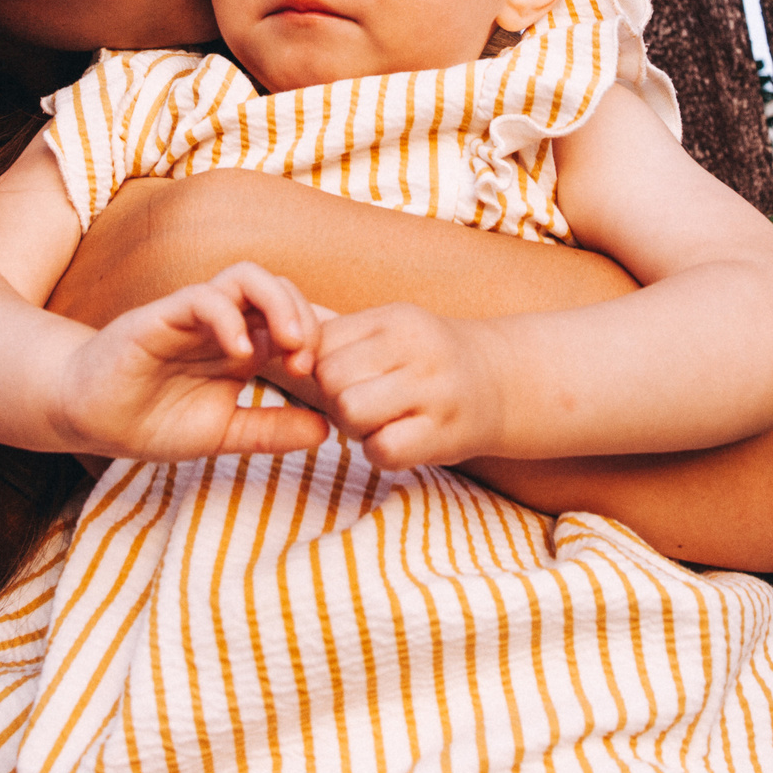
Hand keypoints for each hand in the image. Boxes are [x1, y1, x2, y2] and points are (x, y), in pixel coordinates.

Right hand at [51, 262, 332, 460]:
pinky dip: (229, 317)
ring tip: (288, 344)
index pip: (295, 320)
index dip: (318, 342)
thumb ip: (271, 430)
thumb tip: (327, 430)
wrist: (90, 418)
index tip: (324, 384)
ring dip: (278, 302)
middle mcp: (224, 323)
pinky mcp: (162, 315)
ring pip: (246, 277)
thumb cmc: (152, 421)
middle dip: (306, 317)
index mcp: (243, 347)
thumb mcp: (224, 435)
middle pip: (279, 288)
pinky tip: (241, 353)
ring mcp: (194, 315)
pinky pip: (202, 297)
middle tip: (307, 361)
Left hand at [310, 303, 505, 469]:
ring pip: (350, 412)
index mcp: (395, 318)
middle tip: (363, 405)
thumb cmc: (428, 360)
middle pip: (331, 380)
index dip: (320, 369)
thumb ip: (335, 330)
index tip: (346, 379)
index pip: (322, 344)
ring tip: (379, 422)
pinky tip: (399, 441)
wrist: (504, 383)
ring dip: (355, 428)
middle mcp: (416, 347)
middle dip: (335, 400)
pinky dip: (381, 453)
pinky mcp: (445, 433)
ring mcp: (434, 390)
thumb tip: (267, 324)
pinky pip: (383, 450)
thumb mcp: (390, 329)